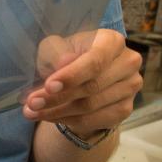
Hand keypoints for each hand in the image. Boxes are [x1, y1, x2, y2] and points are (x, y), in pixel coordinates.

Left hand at [22, 29, 141, 137]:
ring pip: (90, 107)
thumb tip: (64, 63)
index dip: (72, 75)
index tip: (49, 86)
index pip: (95, 61)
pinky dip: (67, 120)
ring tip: (32, 111)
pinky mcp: (125, 109)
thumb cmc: (66, 54)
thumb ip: (57, 52)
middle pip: (92, 86)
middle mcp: (128, 63)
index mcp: (112, 41)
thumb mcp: (55, 47)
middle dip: (57, 97)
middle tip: (31, 103)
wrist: (81, 74)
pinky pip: (94, 121)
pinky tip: (49, 116)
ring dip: (57, 111)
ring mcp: (130, 88)